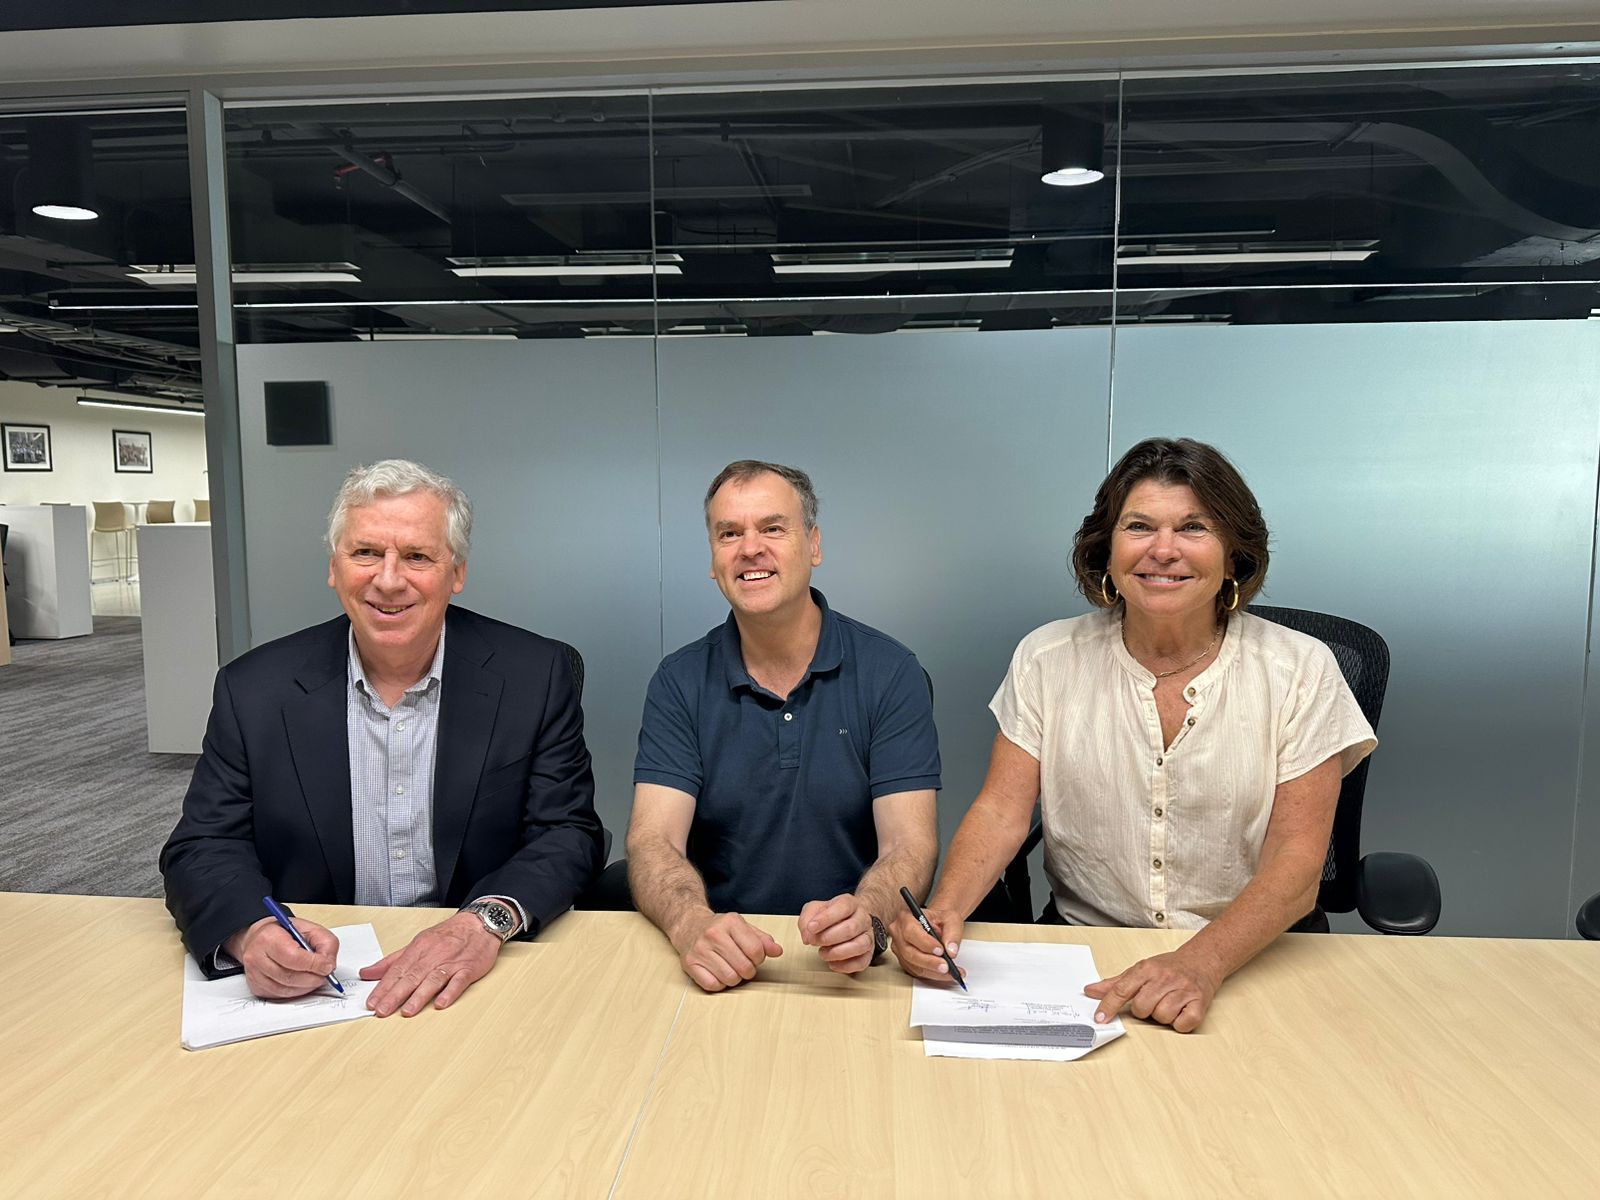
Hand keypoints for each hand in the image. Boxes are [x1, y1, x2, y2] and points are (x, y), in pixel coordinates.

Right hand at [227, 915, 339, 999]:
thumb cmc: (283, 933)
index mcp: (269, 938)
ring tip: (315, 978)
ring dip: (306, 987)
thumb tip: (329, 965)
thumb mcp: (309, 928)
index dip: (314, 964)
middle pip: (289, 977)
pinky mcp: (256, 988)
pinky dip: (296, 992)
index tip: (327, 966)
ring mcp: (254, 975)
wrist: (260, 939)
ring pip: (285, 990)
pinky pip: (280, 996)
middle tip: (325, 975)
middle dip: (313, 979)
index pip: (293, 957)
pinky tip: (302, 983)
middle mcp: (256, 957)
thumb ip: (325, 943)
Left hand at [358, 911, 502, 1016]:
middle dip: (395, 995)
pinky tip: (441, 1003)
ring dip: (420, 996)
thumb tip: (367, 973)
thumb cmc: (448, 935)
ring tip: (407, 1011)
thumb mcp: (417, 943)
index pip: (397, 970)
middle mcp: (433, 956)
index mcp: (418, 949)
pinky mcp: (469, 968)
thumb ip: (392, 961)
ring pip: (433, 980)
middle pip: (412, 976)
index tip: (372, 1002)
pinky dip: (450, 992)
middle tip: (382, 1010)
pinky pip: (459, 981)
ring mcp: (451, 962)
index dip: (383, 987)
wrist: (478, 924)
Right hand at [672, 911, 782, 992]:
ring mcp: (700, 950)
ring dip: (734, 978)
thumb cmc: (719, 928)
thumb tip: (777, 951)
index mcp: (730, 922)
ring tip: (730, 968)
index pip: (756, 950)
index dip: (759, 958)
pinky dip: (719, 983)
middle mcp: (713, 934)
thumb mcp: (742, 927)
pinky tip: (718, 973)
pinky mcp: (690, 964)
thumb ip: (762, 939)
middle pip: (744, 967)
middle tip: (743, 965)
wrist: (689, 924)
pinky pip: (712, 985)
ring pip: (730, 978)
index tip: (754, 957)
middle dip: (748, 970)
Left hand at [798, 894, 874, 974]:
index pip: (843, 907)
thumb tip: (807, 936)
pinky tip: (832, 963)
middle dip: (828, 938)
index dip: (826, 918)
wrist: (852, 918)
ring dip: (838, 953)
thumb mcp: (815, 909)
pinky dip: (846, 966)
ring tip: (823, 953)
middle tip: (814, 941)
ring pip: (860, 945)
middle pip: (851, 928)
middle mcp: (863, 918)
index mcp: (850, 903)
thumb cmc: (833, 915)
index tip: (811, 927)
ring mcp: (868, 935)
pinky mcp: (869, 952)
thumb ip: (807, 919)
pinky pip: (862, 962)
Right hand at [889, 905, 963, 983]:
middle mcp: (898, 934)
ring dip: (933, 972)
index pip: (910, 932)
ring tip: (950, 972)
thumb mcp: (950, 919)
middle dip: (929, 962)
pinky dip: (932, 975)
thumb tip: (951, 950)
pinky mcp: (905, 961)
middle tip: (946, 966)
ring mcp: (899, 949)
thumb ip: (952, 933)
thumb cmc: (940, 918)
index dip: (925, 943)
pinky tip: (945, 974)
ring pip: (913, 965)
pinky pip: (917, 972)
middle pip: (909, 952)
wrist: (938, 923)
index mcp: (906, 918)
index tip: (941, 950)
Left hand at [1083, 949, 1220, 1032]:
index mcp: (1146, 969)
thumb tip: (1090, 991)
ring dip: (1162, 1016)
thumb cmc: (1169, 967)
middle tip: (1153, 1001)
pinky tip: (1181, 1011)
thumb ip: (1114, 983)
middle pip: (1142, 1008)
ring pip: (1162, 1017)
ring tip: (1168, 1003)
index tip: (1100, 1018)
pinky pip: (1182, 1024)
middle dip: (1144, 1010)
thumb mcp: (1140, 969)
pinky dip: (1180, 1023)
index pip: (1122, 990)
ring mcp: (1183, 990)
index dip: (1108, 1006)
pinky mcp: (1199, 1003)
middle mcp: (1164, 978)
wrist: (1201, 960)